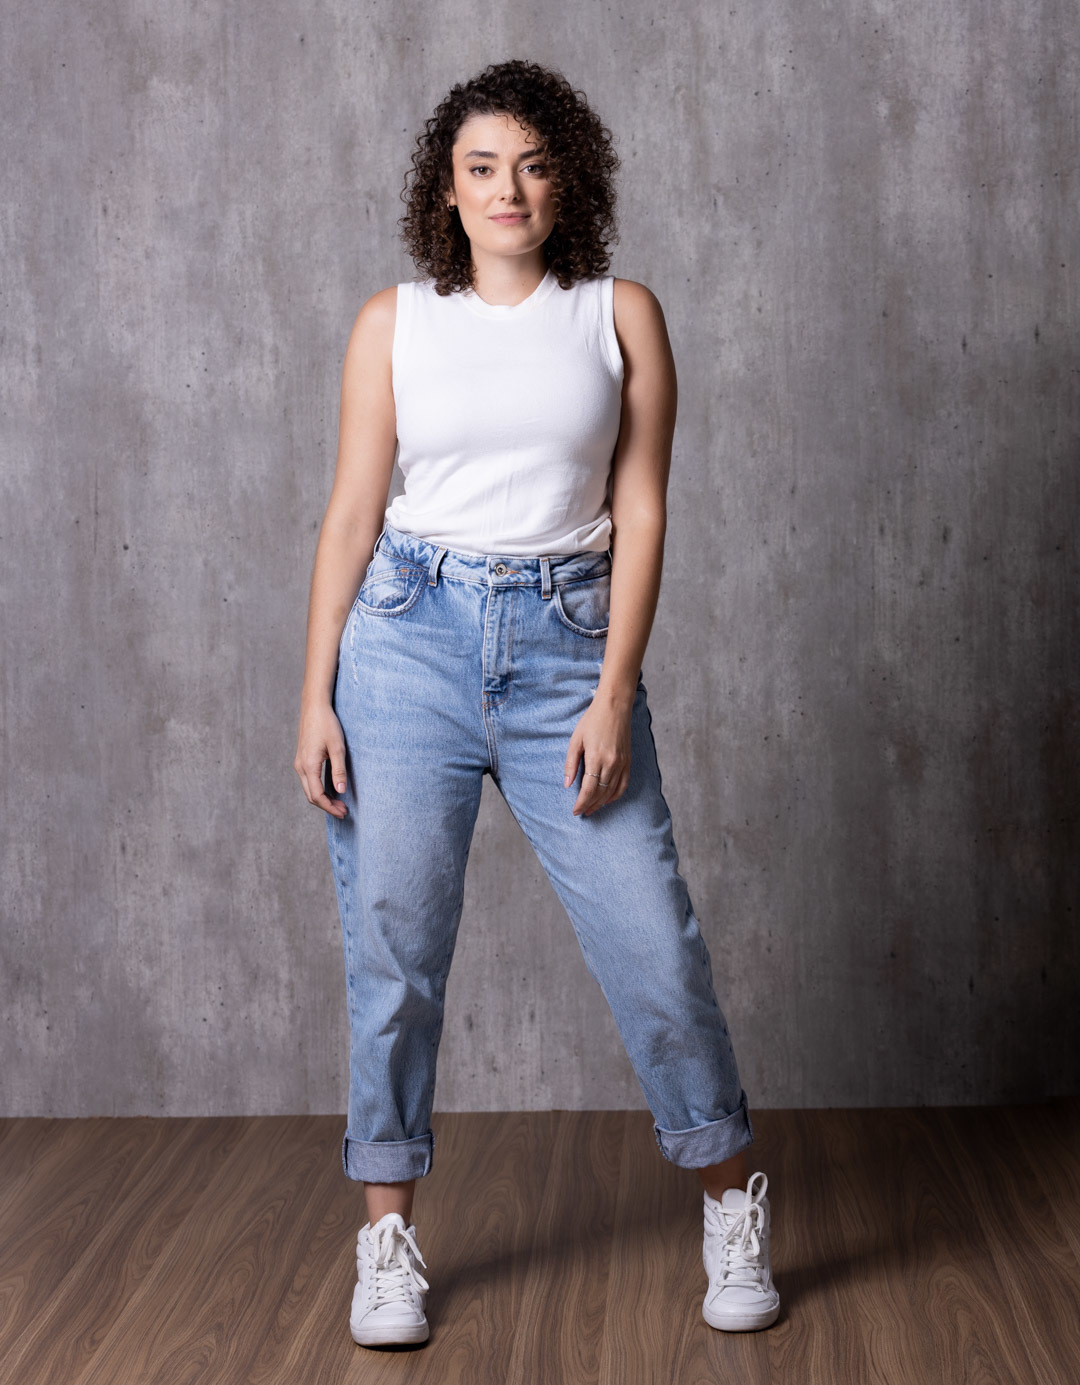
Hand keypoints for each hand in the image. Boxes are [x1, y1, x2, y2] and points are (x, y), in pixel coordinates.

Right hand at [295, 700, 348, 818]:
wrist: (314, 706)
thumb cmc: (327, 724)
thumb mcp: (337, 747)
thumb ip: (339, 771)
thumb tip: (340, 791)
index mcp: (309, 765)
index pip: (317, 796)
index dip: (330, 807)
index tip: (343, 812)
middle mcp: (300, 767)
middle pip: (311, 796)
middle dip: (327, 806)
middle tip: (343, 811)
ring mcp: (299, 763)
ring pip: (309, 789)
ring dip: (323, 798)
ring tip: (339, 803)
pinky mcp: (302, 759)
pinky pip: (308, 780)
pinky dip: (319, 789)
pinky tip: (331, 789)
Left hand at [563, 694, 631, 816]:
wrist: (615, 706)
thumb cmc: (592, 720)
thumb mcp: (575, 740)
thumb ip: (571, 764)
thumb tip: (567, 784)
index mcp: (596, 758)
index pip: (589, 789)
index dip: (581, 803)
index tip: (575, 811)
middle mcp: (612, 763)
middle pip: (600, 793)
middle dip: (590, 805)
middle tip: (581, 812)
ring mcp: (622, 763)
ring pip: (612, 791)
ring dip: (601, 803)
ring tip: (592, 809)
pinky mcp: (628, 761)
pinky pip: (624, 784)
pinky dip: (616, 795)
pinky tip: (608, 800)